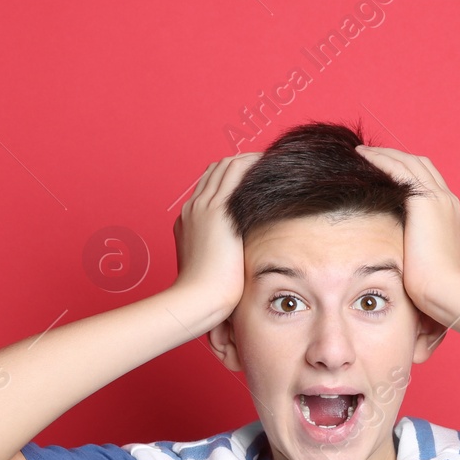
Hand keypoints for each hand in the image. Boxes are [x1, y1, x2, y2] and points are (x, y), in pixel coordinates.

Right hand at [167, 152, 261, 326]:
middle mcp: (193, 209)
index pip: (208, 189)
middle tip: (265, 167)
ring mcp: (203, 207)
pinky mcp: (218, 210)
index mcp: (188, 222)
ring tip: (271, 164)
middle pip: (215, 171)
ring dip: (248, 161)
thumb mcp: (212, 271)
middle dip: (240, 165)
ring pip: (225, 166)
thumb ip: (222, 259)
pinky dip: (252, 164)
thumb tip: (238, 265)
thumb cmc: (206, 295)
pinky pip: (236, 172)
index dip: (229, 180)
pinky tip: (269, 167)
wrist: (196, 298)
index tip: (251, 181)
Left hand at [354, 145, 459, 323]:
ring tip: (362, 152)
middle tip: (370, 156)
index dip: (406, 173)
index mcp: (450, 216)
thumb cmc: (436, 289)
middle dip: (395, 158)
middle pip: (421, 166)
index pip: (428, 184)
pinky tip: (364, 158)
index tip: (384, 172)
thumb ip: (415, 252)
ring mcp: (440, 199)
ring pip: (410, 162)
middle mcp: (448, 202)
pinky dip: (382, 160)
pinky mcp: (426, 200)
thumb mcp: (425, 264)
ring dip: (385, 154)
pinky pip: (400, 169)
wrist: (447, 290)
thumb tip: (400, 259)